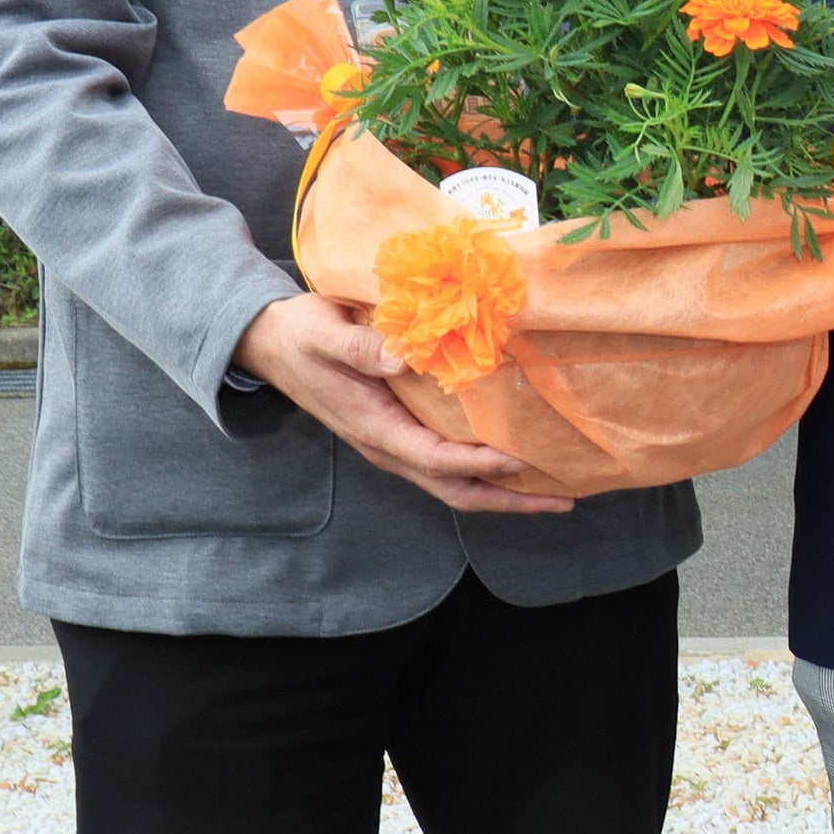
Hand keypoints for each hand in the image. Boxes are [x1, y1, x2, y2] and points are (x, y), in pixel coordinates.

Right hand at [233, 293, 571, 515]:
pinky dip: (485, 472)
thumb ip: (359, 347)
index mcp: (374, 428)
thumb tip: (400, 355)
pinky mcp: (400, 435)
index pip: (434, 459)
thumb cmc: (300, 335)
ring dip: (503, 492)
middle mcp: (388, 448)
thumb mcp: (323, 334)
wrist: (270, 344)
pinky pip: (448, 466)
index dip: (477, 463)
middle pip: (454, 489)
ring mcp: (394, 446)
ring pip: (454, 484)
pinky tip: (517, 463)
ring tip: (554, 490)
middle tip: (563, 499)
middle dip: (508, 499)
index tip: (519, 458)